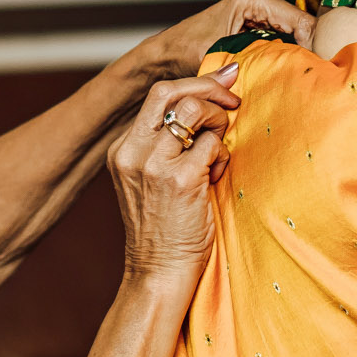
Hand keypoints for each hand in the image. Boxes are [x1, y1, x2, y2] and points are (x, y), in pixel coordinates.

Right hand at [110, 65, 239, 282]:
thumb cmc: (165, 229)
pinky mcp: (180, 181)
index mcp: (123, 149)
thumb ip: (167, 145)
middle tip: (233, 98)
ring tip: (221, 145)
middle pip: (169, 91)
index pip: (157, 96)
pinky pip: (213, 145)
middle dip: (208, 85)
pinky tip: (218, 175)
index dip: (194, 84)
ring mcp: (154, 166)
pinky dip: (223, 155)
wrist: (158, 274)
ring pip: (193, 110)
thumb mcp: (152, 180)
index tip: (222, 81)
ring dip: (218, 120)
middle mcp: (133, 152)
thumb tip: (207, 103)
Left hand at [150, 0, 313, 74]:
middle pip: (305, 25)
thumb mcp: (222, 57)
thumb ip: (253, 62)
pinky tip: (287, 71)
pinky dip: (291, 52)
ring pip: (301, 31)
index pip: (302, 22)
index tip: (316, 74)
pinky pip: (291, 34)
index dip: (314, 49)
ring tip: (299, 78)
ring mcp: (267, 4)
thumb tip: (287, 75)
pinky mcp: (266, 17)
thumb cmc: (188, 50)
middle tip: (311, 79)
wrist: (170, 51)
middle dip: (309, 52)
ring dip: (301, 53)